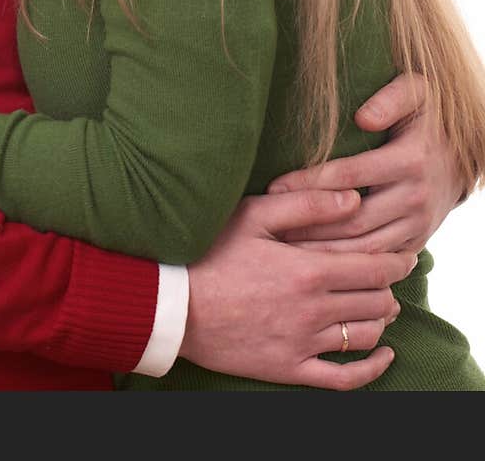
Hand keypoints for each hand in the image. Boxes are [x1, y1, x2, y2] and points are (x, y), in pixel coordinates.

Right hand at [181, 191, 413, 389]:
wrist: (172, 303)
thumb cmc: (209, 251)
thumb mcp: (253, 215)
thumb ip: (307, 204)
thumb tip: (354, 198)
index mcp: (307, 270)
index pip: (373, 268)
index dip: (396, 261)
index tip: (405, 253)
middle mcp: (312, 311)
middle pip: (375, 302)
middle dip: (389, 287)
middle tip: (388, 276)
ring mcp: (303, 344)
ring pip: (364, 336)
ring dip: (381, 320)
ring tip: (381, 305)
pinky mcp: (289, 369)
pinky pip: (345, 379)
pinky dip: (372, 369)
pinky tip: (383, 355)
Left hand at [267, 74, 464, 252]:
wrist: (464, 156)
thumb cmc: (426, 118)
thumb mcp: (417, 93)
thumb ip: (390, 98)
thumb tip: (362, 118)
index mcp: (410, 160)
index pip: (349, 174)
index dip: (309, 182)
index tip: (273, 186)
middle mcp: (415, 196)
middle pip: (353, 219)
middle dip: (309, 226)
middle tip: (270, 227)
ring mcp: (418, 224)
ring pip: (365, 248)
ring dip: (325, 252)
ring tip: (284, 251)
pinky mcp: (417, 242)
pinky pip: (379, 261)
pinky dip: (348, 265)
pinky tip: (316, 263)